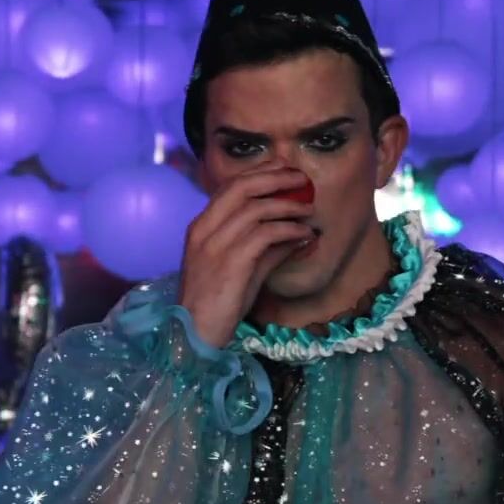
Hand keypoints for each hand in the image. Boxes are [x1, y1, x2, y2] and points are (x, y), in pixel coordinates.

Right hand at [177, 166, 315, 348]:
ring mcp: (215, 245)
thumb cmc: (218, 304)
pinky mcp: (231, 262)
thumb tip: (299, 232)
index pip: (230, 187)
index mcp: (201, 227)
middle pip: (242, 187)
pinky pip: (265, 234)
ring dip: (287, 205)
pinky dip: (289, 230)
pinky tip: (303, 234)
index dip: (260, 173)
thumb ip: (268, 248)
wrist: (196, 333)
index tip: (285, 170)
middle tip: (301, 179)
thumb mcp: (243, 269)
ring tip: (308, 210)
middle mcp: (204, 230)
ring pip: (256, 208)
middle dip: (275, 178)